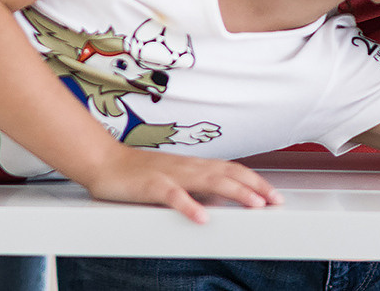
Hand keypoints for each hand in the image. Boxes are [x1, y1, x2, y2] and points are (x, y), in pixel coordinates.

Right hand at [77, 147, 280, 223]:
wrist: (103, 162)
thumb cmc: (138, 173)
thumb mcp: (174, 180)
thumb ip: (197, 188)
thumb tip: (223, 200)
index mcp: (193, 167)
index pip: (231, 170)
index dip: (255, 181)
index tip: (274, 195)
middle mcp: (187, 168)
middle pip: (227, 173)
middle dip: (255, 187)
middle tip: (275, 201)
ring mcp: (170, 175)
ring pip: (208, 180)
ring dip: (234, 192)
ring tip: (254, 205)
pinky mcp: (151, 185)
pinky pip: (173, 195)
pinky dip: (190, 206)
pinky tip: (202, 217)